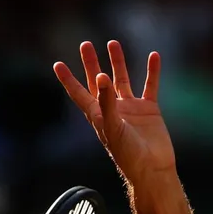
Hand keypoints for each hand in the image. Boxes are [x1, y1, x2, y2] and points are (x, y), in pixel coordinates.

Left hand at [54, 41, 175, 186]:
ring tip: (113, 43)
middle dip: (91, 64)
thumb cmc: (128, 155)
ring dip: (117, 62)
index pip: (79, 94)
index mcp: (98, 116)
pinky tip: (154, 56)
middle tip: (85, 45)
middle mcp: (112, 110)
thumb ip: (106, 102)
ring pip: (122, 80)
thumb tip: (101, 76)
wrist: (152, 170)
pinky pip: (150, 85)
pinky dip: (152, 71)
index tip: (58, 64)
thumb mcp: (113, 127)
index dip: (68, 80)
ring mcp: (131, 109)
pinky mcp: (149, 110)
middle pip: (98, 82)